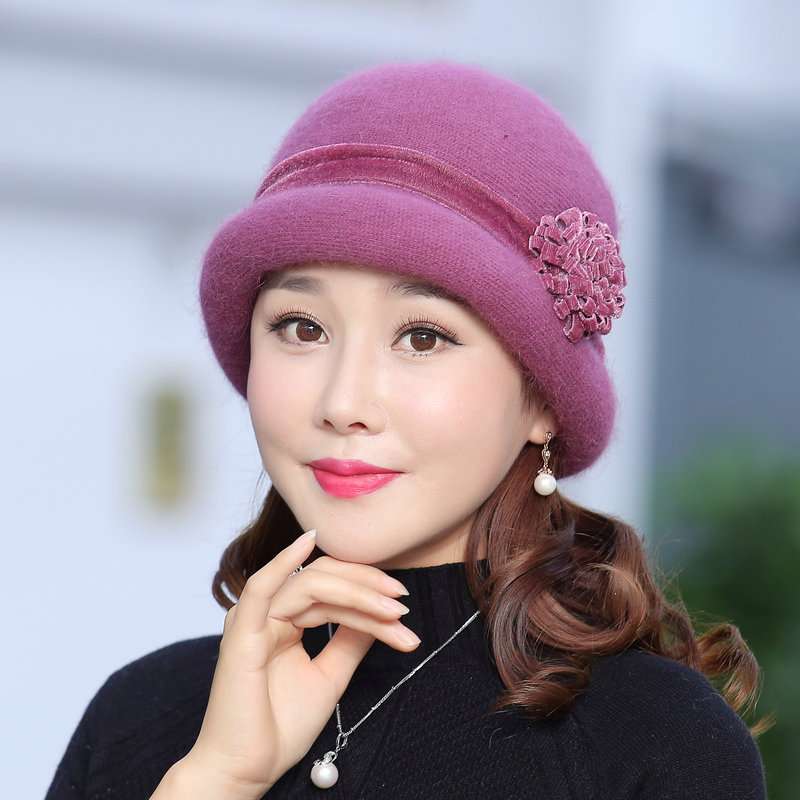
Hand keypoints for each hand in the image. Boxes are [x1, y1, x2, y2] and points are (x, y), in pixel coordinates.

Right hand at [152, 530, 417, 799]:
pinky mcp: (243, 632)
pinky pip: (263, 587)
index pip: (332, 590)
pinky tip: (308, 542)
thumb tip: (378, 611)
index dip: (368, 591)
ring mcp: (254, 619)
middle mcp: (269, 613)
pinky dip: (284, 562)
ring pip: (311, 585)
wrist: (247, 771)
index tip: (404, 608)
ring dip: (355, 591)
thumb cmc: (280, 727)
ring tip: (391, 608)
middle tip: (403, 603)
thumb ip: (349, 639)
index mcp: (285, 620)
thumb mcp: (329, 675)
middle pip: (325, 580)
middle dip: (368, 588)